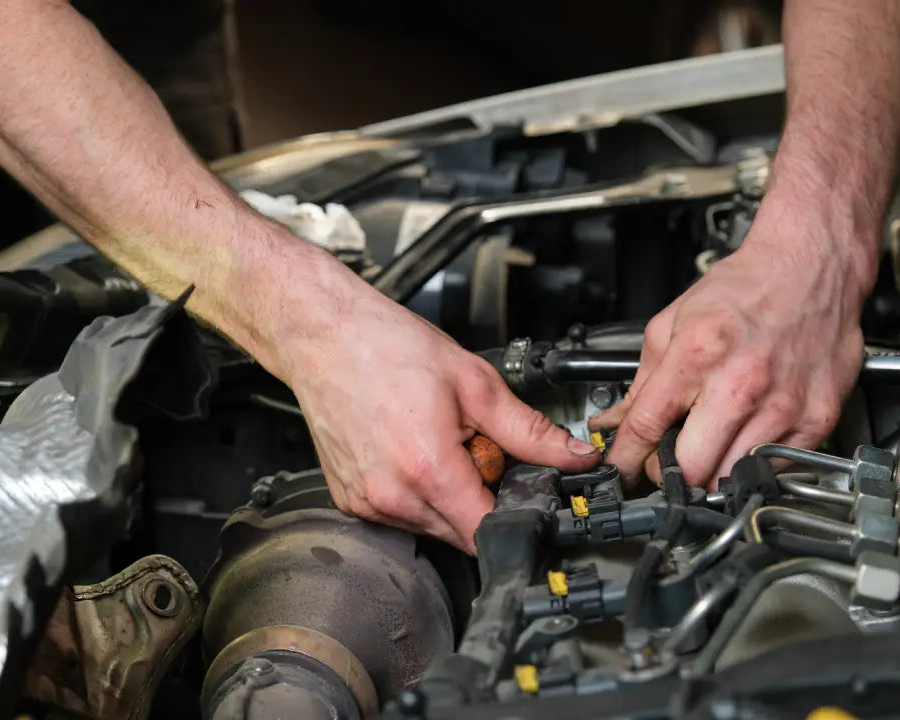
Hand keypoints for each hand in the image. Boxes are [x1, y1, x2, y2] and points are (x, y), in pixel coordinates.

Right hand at [271, 270, 599, 553]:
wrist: (324, 334)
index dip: (515, 514)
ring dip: (448, 496)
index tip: (520, 488)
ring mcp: (366, 504)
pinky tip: (410, 450)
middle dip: (480, 499)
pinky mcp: (350, 501)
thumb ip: (530, 430)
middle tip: (473, 449)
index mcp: (427, 471)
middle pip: (462, 533)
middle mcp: (392, 498)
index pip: (488, 533)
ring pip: (432, 527)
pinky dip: (417, 492)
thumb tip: (574, 455)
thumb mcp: (475, 383)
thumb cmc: (387, 348)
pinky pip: (401, 515)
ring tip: (437, 443)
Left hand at [591, 221, 873, 488]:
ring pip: (733, 478)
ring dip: (715, 470)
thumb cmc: (748, 288)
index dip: (625, 459)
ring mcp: (783, 406)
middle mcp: (741, 384)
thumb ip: (644, 378)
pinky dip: (755, 461)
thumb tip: (617, 421)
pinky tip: (749, 435)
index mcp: (699, 355)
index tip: (621, 472)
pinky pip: (776, 467)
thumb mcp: (676, 320)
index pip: (646, 427)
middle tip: (671, 460)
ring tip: (713, 443)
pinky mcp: (816, 419)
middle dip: (672, 474)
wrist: (812, 266)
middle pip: (692, 471)